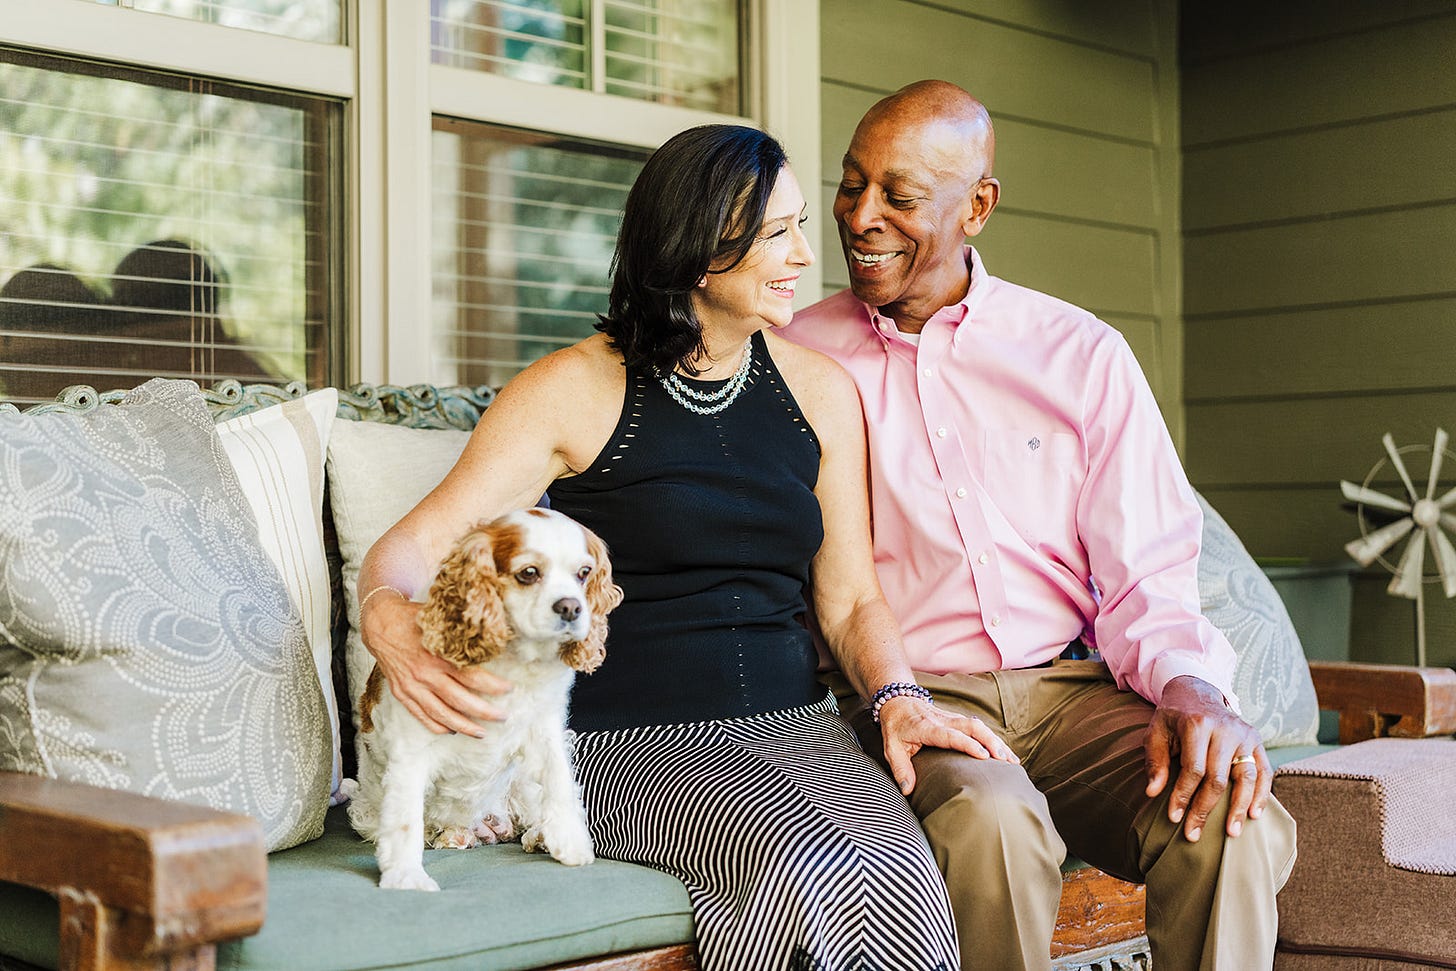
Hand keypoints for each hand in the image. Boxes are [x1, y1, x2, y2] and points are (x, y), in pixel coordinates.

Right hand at [361, 591, 510, 735]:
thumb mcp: (440, 620)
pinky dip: (436, 726)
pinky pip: (420, 715)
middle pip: (460, 700)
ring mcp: (412, 687)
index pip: (472, 676)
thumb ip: (462, 632)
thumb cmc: (413, 617)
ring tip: (481, 733)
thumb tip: (492, 634)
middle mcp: (425, 674)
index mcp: (438, 655)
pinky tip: (451, 731)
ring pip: (441, 714)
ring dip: (463, 726)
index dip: (493, 686)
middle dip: (484, 712)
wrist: (379, 623)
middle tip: (503, 717)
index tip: (509, 689)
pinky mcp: (402, 693)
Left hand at [877, 696, 1018, 795]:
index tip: (984, 756)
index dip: (968, 744)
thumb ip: (900, 768)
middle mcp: (943, 720)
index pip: (951, 735)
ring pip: (979, 726)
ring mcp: (952, 718)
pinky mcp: (957, 719)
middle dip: (991, 742)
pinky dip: (993, 739)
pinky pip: (978, 727)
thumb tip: (908, 790)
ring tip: (1012, 761)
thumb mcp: (891, 747)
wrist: (897, 700)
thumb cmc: (895, 726)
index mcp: (927, 727)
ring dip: (996, 742)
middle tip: (1006, 760)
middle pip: (972, 727)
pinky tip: (1005, 753)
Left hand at [1144, 675, 1271, 841]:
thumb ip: (1155, 761)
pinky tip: (1254, 815)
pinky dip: (1262, 794)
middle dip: (1206, 809)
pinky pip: (1264, 771)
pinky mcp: (1257, 740)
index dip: (1183, 795)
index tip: (1174, 817)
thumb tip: (1153, 793)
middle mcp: (1225, 729)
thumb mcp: (1156, 732)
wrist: (1197, 691)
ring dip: (1239, 808)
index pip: (1193, 769)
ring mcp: (1245, 734)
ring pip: (1247, 776)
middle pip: (1219, 777)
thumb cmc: (1173, 718)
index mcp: (1197, 725)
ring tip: (1231, 833)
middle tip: (1194, 834)